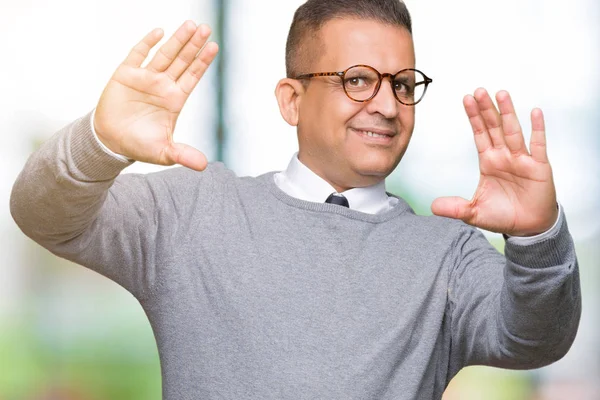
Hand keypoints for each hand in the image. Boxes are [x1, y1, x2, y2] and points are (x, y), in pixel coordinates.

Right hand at [94, 21, 218, 170]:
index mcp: (174, 100)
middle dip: (194, 45)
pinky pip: (138, 55)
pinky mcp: (126, 74)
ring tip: (190, 25)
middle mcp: (162, 85)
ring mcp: (145, 78)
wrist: (110, 142)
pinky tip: (159, 32)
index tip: (214, 47)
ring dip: (177, 40)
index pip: (192, 76)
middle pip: (182, 61)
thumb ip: (183, 155)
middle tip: (206, 28)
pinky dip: (147, 43)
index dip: (202, 62)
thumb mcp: (163, 152)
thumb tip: (204, 166)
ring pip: (164, 54)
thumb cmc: (139, 145)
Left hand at [431, 89, 557, 235]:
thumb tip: (432, 206)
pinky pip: (538, 145)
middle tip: (479, 90)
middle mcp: (505, 156)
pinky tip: (535, 112)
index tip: (467, 99)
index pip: (479, 134)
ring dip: (507, 113)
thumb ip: (455, 208)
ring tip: (501, 94)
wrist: (529, 228)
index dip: (473, 117)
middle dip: (486, 109)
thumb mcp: (474, 213)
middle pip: (494, 127)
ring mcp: (522, 160)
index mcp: (488, 162)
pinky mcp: (539, 167)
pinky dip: (538, 129)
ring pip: (513, 131)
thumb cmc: (504, 216)